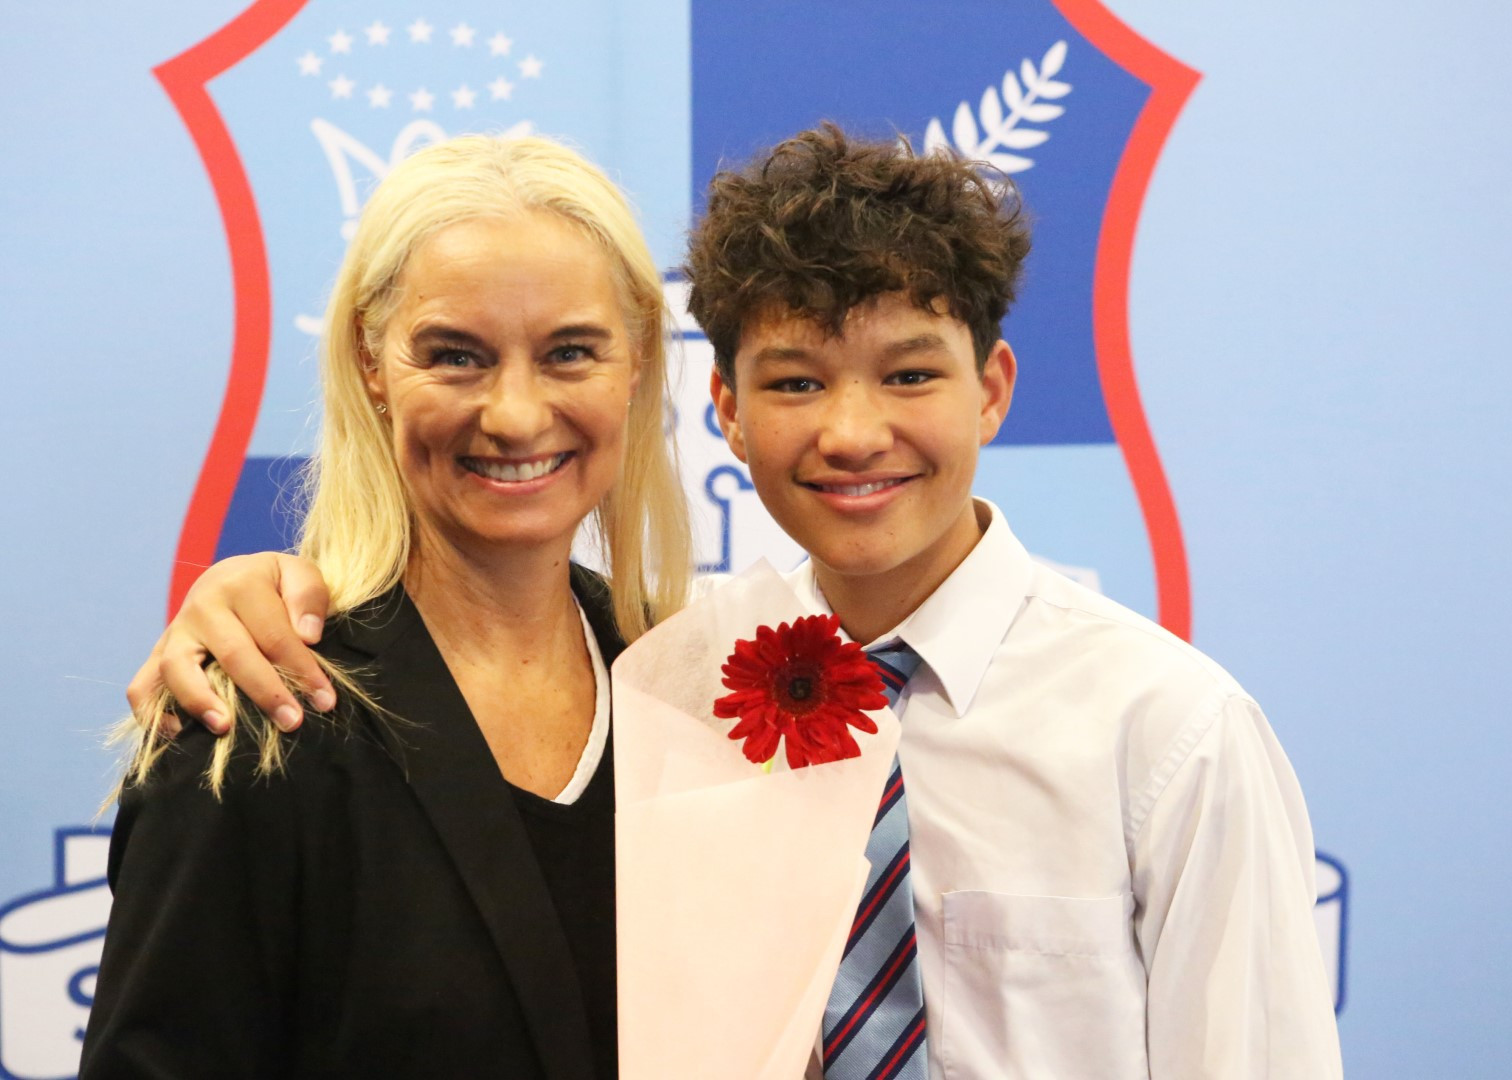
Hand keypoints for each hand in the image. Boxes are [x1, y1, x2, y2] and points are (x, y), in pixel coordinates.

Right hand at [126, 553, 333, 734]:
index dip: (301, 669)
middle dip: (265, 692)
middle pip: (232, 654)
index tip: (324, 700)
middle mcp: (202, 606)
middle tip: (291, 722)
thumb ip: (308, 597)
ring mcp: (176, 631)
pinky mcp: (159, 654)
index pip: (275, 634)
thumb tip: (308, 635)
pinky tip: (177, 733)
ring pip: (176, 668)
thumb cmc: (275, 584)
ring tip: (225, 727)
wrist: (233, 577)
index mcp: (240, 583)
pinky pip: (142, 685)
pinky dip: (152, 712)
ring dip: (199, 700)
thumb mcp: (299, 574)